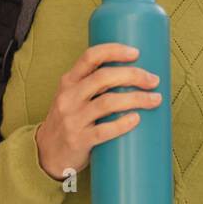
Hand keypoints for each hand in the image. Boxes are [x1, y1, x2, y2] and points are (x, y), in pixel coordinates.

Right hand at [33, 43, 161, 180]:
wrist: (47, 153)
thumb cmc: (70, 120)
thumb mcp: (74, 97)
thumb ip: (95, 85)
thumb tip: (137, 75)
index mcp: (69, 81)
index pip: (90, 57)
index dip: (114, 51)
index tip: (136, 52)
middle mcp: (69, 97)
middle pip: (104, 78)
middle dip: (133, 75)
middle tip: (154, 80)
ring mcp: (73, 119)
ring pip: (107, 103)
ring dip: (136, 99)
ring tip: (155, 99)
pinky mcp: (79, 140)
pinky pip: (103, 130)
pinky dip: (122, 124)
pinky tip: (137, 119)